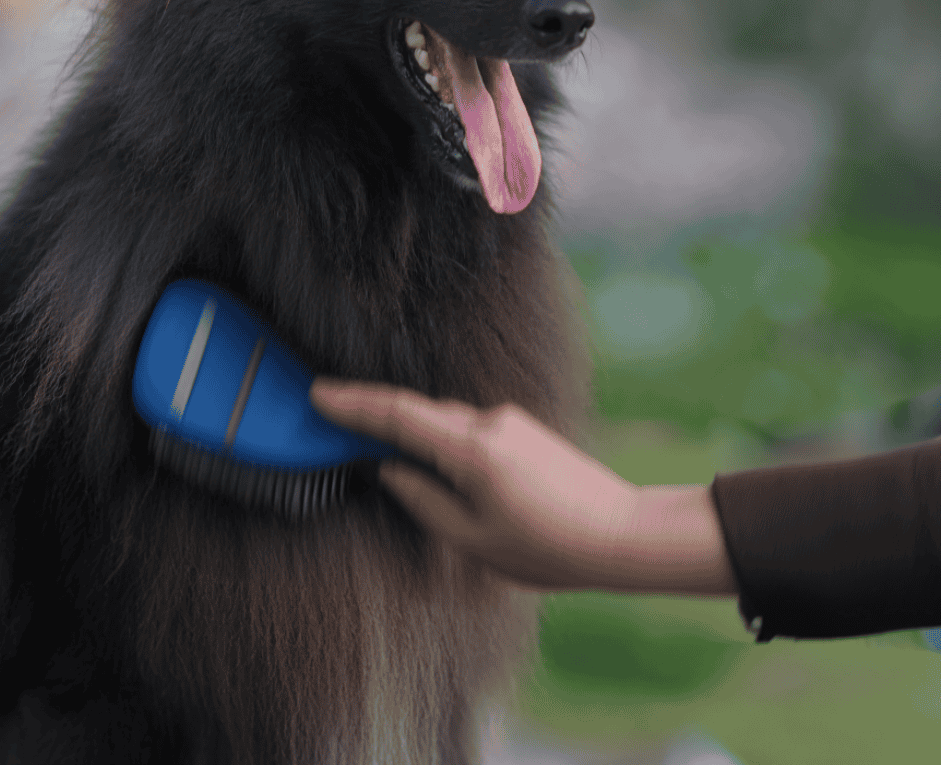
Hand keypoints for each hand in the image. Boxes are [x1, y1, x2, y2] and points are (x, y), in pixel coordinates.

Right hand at [309, 378, 639, 590]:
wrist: (622, 533)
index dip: (353, 404)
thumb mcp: (474, 539)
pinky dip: (443, 442)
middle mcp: (489, 423)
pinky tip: (441, 469)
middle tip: (334, 424)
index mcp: (471, 450)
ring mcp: (509, 421)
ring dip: (414, 435)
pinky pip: (468, 429)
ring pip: (445, 423)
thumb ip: (424, 500)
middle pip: (419, 414)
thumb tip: (389, 471)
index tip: (318, 393)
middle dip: (375, 418)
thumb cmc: (549, 547)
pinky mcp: (523, 429)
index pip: (398, 415)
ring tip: (388, 460)